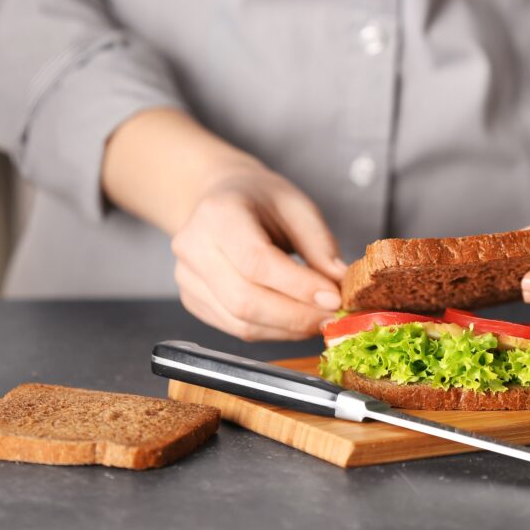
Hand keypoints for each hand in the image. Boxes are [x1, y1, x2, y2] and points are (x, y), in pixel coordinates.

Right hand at [102, 109, 346, 339]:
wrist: (222, 198)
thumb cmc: (261, 200)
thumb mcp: (298, 208)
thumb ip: (320, 246)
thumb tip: (341, 284)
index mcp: (219, 214)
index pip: (256, 261)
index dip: (297, 286)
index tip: (334, 297)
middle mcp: (194, 247)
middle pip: (244, 299)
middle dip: (296, 316)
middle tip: (334, 317)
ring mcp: (188, 278)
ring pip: (240, 322)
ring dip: (288, 329)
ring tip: (320, 320)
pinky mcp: (193, 300)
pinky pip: (236, 328)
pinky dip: (273, 332)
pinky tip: (296, 322)